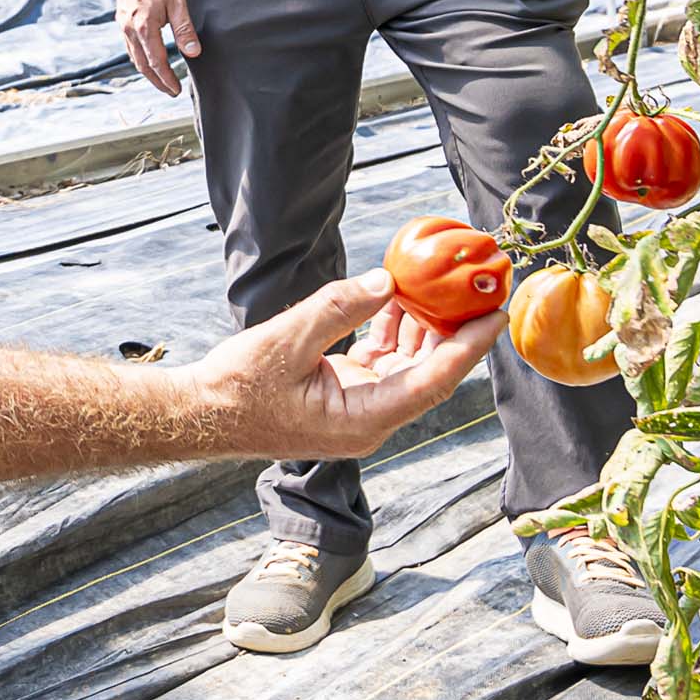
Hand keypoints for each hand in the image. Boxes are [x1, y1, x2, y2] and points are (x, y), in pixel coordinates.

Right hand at [116, 0, 200, 96]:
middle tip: (170, 91)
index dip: (166, 79)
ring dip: (147, 72)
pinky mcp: (122, 18)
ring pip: (134, 57)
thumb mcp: (177, 0)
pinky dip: (139, 58)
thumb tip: (192, 53)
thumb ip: (184, 29)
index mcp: (143, 27)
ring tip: (160, 80)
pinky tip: (147, 59)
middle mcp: (129, 29)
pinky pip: (129, 46)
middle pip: (142, 65)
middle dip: (156, 81)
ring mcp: (123, 24)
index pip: (156, 62)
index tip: (176, 90)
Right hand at [201, 272, 494, 460]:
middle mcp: (371, 417)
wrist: (203, 413)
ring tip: (448, 283)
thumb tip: (386, 280)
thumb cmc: (238, 389)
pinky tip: (400, 293)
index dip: (468, 346)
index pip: (432, 380)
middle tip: (482, 289)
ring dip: (426, 324)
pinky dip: (394, 326)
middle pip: (430, 371)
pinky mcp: (346, 392)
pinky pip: (383, 358)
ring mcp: (359, 406)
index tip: (497, 315)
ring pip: (409, 363)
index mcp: (364, 418)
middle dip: (457, 330)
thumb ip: (340, 308)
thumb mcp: (287, 341)